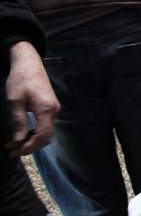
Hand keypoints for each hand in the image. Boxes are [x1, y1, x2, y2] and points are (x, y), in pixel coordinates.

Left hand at [4, 41, 59, 156]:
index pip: (42, 135)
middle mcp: (54, 110)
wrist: (29, 64)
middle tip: (12, 151)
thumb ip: (18, 121)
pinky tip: (23, 134)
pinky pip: (45, 125)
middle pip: (47, 136)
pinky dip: (35, 133)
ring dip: (32, 140)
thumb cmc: (20, 80)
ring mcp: (54, 109)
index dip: (29, 146)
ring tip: (14, 144)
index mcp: (46, 109)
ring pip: (47, 132)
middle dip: (30, 146)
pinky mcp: (51, 107)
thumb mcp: (14, 101)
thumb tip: (18, 140)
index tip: (15, 152)